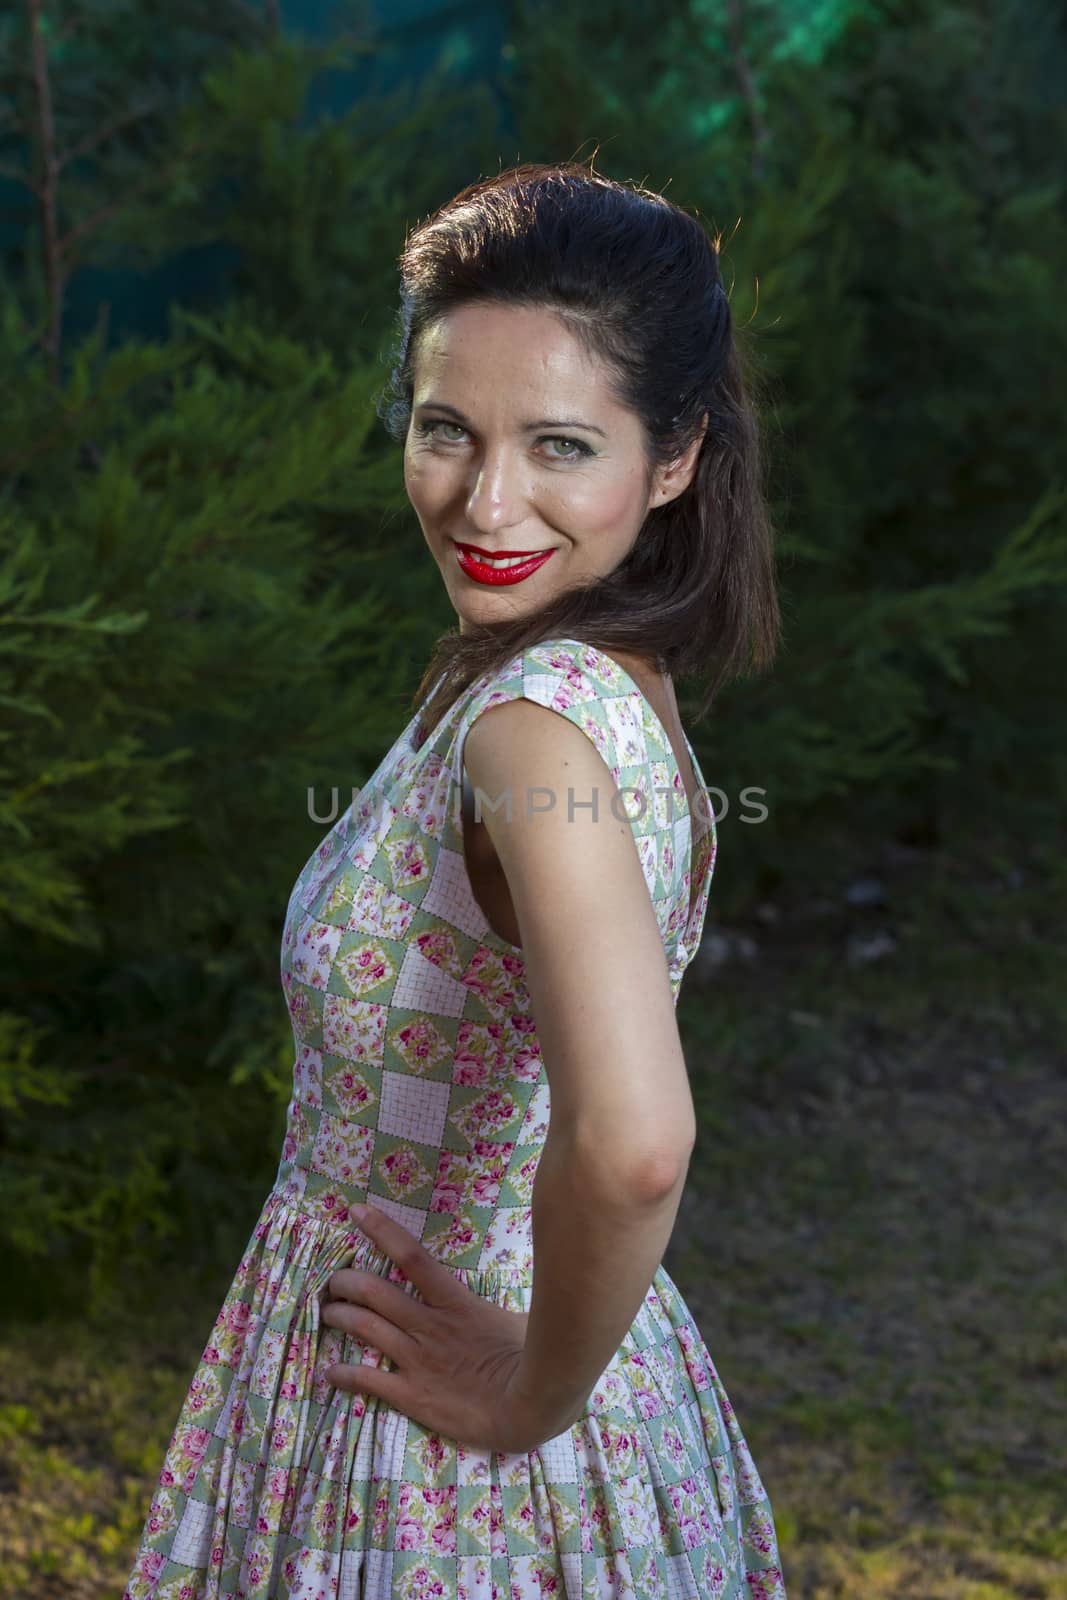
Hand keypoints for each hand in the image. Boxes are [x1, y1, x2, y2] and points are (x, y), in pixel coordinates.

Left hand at [321, 1203, 554, 1454]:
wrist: (531, 1406)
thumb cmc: (532, 1358)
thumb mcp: (517, 1317)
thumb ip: (501, 1304)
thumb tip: (520, 1288)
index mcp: (455, 1301)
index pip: (411, 1256)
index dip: (382, 1231)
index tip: (357, 1212)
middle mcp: (429, 1326)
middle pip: (375, 1292)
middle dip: (346, 1281)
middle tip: (332, 1279)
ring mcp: (418, 1360)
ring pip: (366, 1328)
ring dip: (340, 1317)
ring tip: (326, 1312)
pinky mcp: (412, 1395)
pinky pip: (369, 1381)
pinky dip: (344, 1374)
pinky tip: (329, 1372)